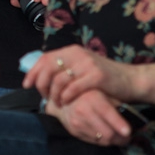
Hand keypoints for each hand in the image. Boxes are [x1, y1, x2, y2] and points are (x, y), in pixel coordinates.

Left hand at [23, 44, 143, 106]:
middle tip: (43, 96)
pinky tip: (65, 103)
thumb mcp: (80, 67)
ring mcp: (87, 64)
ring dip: (54, 94)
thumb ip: (63, 68)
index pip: (44, 58)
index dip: (33, 72)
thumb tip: (38, 76)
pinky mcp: (96, 76)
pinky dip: (65, 97)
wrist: (128, 80)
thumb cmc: (101, 77)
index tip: (26, 85)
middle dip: (41, 84)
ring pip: (59, 80)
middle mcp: (77, 54)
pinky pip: (73, 88)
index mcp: (71, 50)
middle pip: (48, 68)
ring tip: (56, 103)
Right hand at [45, 89, 131, 146]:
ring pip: (102, 140)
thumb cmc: (90, 93)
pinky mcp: (73, 131)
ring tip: (118, 136)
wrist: (64, 97)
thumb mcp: (103, 93)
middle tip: (127, 137)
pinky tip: (104, 134)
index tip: (128, 132)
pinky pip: (94, 142)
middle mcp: (83, 110)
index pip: (108, 114)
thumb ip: (115, 104)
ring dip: (113, 141)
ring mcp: (76, 122)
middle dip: (121, 138)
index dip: (120, 125)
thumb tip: (131, 118)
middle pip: (108, 133)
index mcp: (93, 99)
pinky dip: (102, 140)